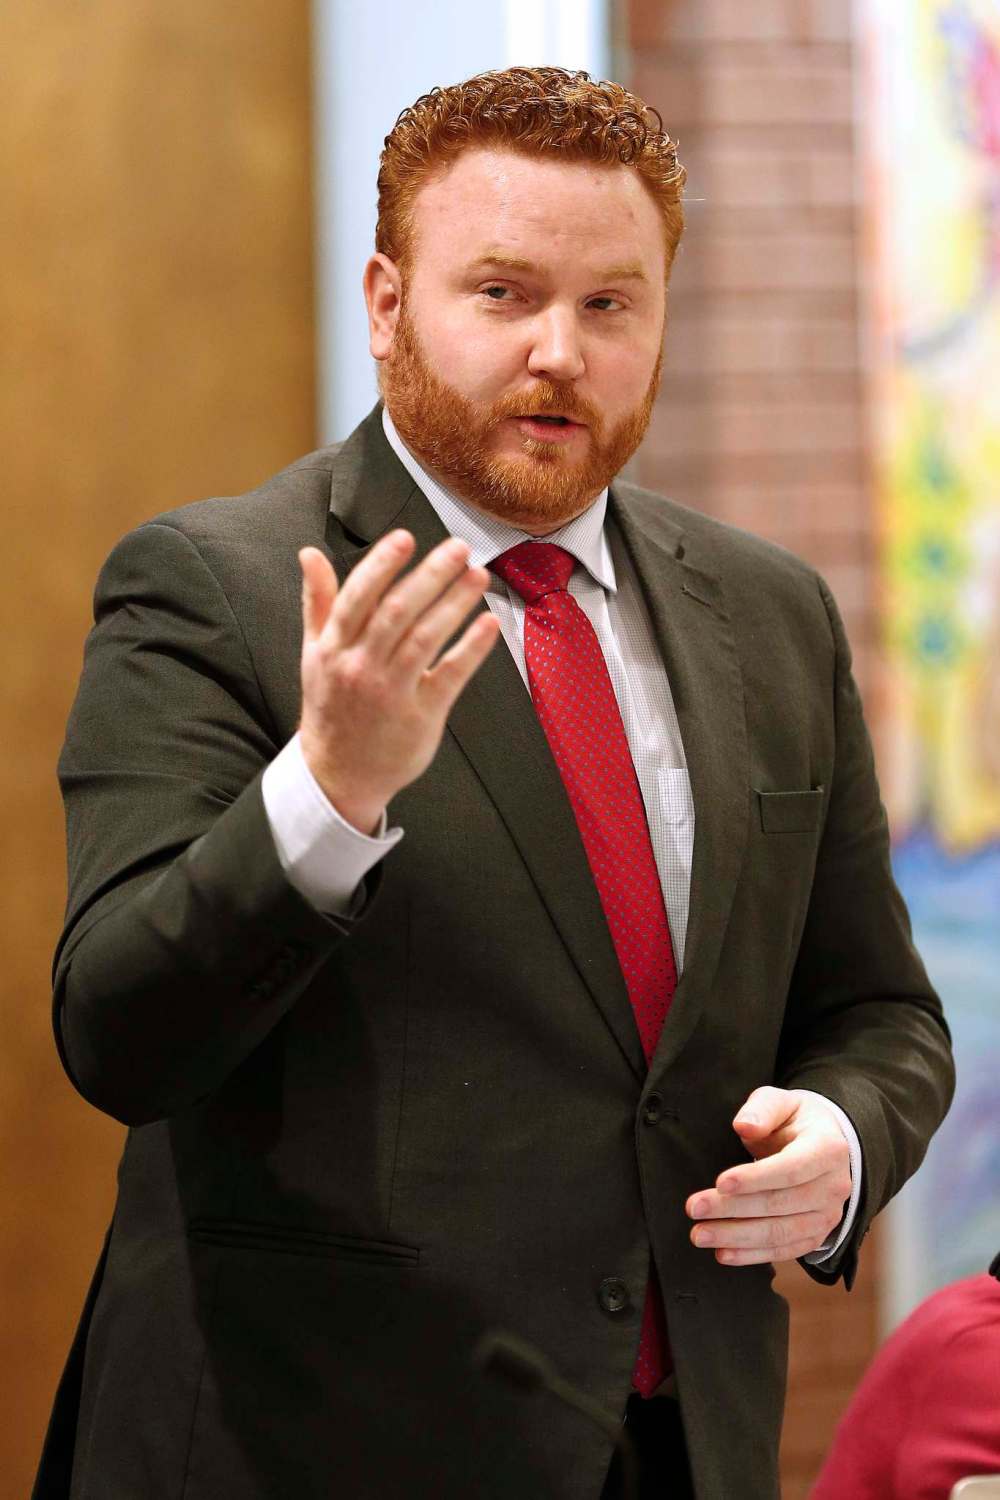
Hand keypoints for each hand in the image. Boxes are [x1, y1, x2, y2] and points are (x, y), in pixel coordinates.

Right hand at [298, 531, 500, 832]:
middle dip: (429, 576)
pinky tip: (488, 622)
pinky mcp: (421, 717)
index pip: (356, 598)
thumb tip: (310, 554)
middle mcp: (359, 667)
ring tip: (478, 575)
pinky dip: (471, 648)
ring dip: (454, 603)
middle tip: (457, 548)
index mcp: (333, 647)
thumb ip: (317, 601)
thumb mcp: (314, 653)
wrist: (338, 774)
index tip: (405, 538)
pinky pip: (449, 676)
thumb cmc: (331, 706)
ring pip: (424, 639)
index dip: (381, 566)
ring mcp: (391, 693)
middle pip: (396, 613)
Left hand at [685, 1087, 851, 1265]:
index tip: (720, 1182)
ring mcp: (827, 1215)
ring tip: (700, 1234)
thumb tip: (744, 1125)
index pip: (790, 1169)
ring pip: (780, 1233)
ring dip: (737, 1237)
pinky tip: (723, 1253)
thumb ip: (762, 1110)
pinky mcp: (816, 1235)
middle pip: (780, 1204)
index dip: (755, 1179)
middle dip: (733, 1209)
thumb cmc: (796, 1120)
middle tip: (694, 1208)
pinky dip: (752, 1255)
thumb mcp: (782, 1102)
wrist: (825, 1143)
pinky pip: (784, 1250)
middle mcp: (833, 1187)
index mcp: (828, 1149)